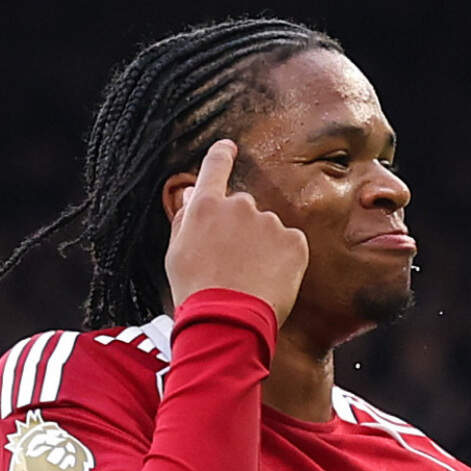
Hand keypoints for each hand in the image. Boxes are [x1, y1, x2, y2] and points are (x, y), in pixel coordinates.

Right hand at [162, 138, 307, 325]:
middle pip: (242, 209)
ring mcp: (270, 222)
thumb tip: (192, 194)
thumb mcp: (175, 254)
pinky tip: (267, 282)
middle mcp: (240, 206)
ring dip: (261, 249)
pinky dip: (281, 262)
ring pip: (267, 230)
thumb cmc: (195, 293)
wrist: (227, 322)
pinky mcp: (295, 241)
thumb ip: (185, 218)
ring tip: (248, 280)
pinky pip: (289, 246)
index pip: (215, 167)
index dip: (221, 155)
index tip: (228, 148)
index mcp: (206, 207)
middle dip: (239, 230)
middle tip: (230, 264)